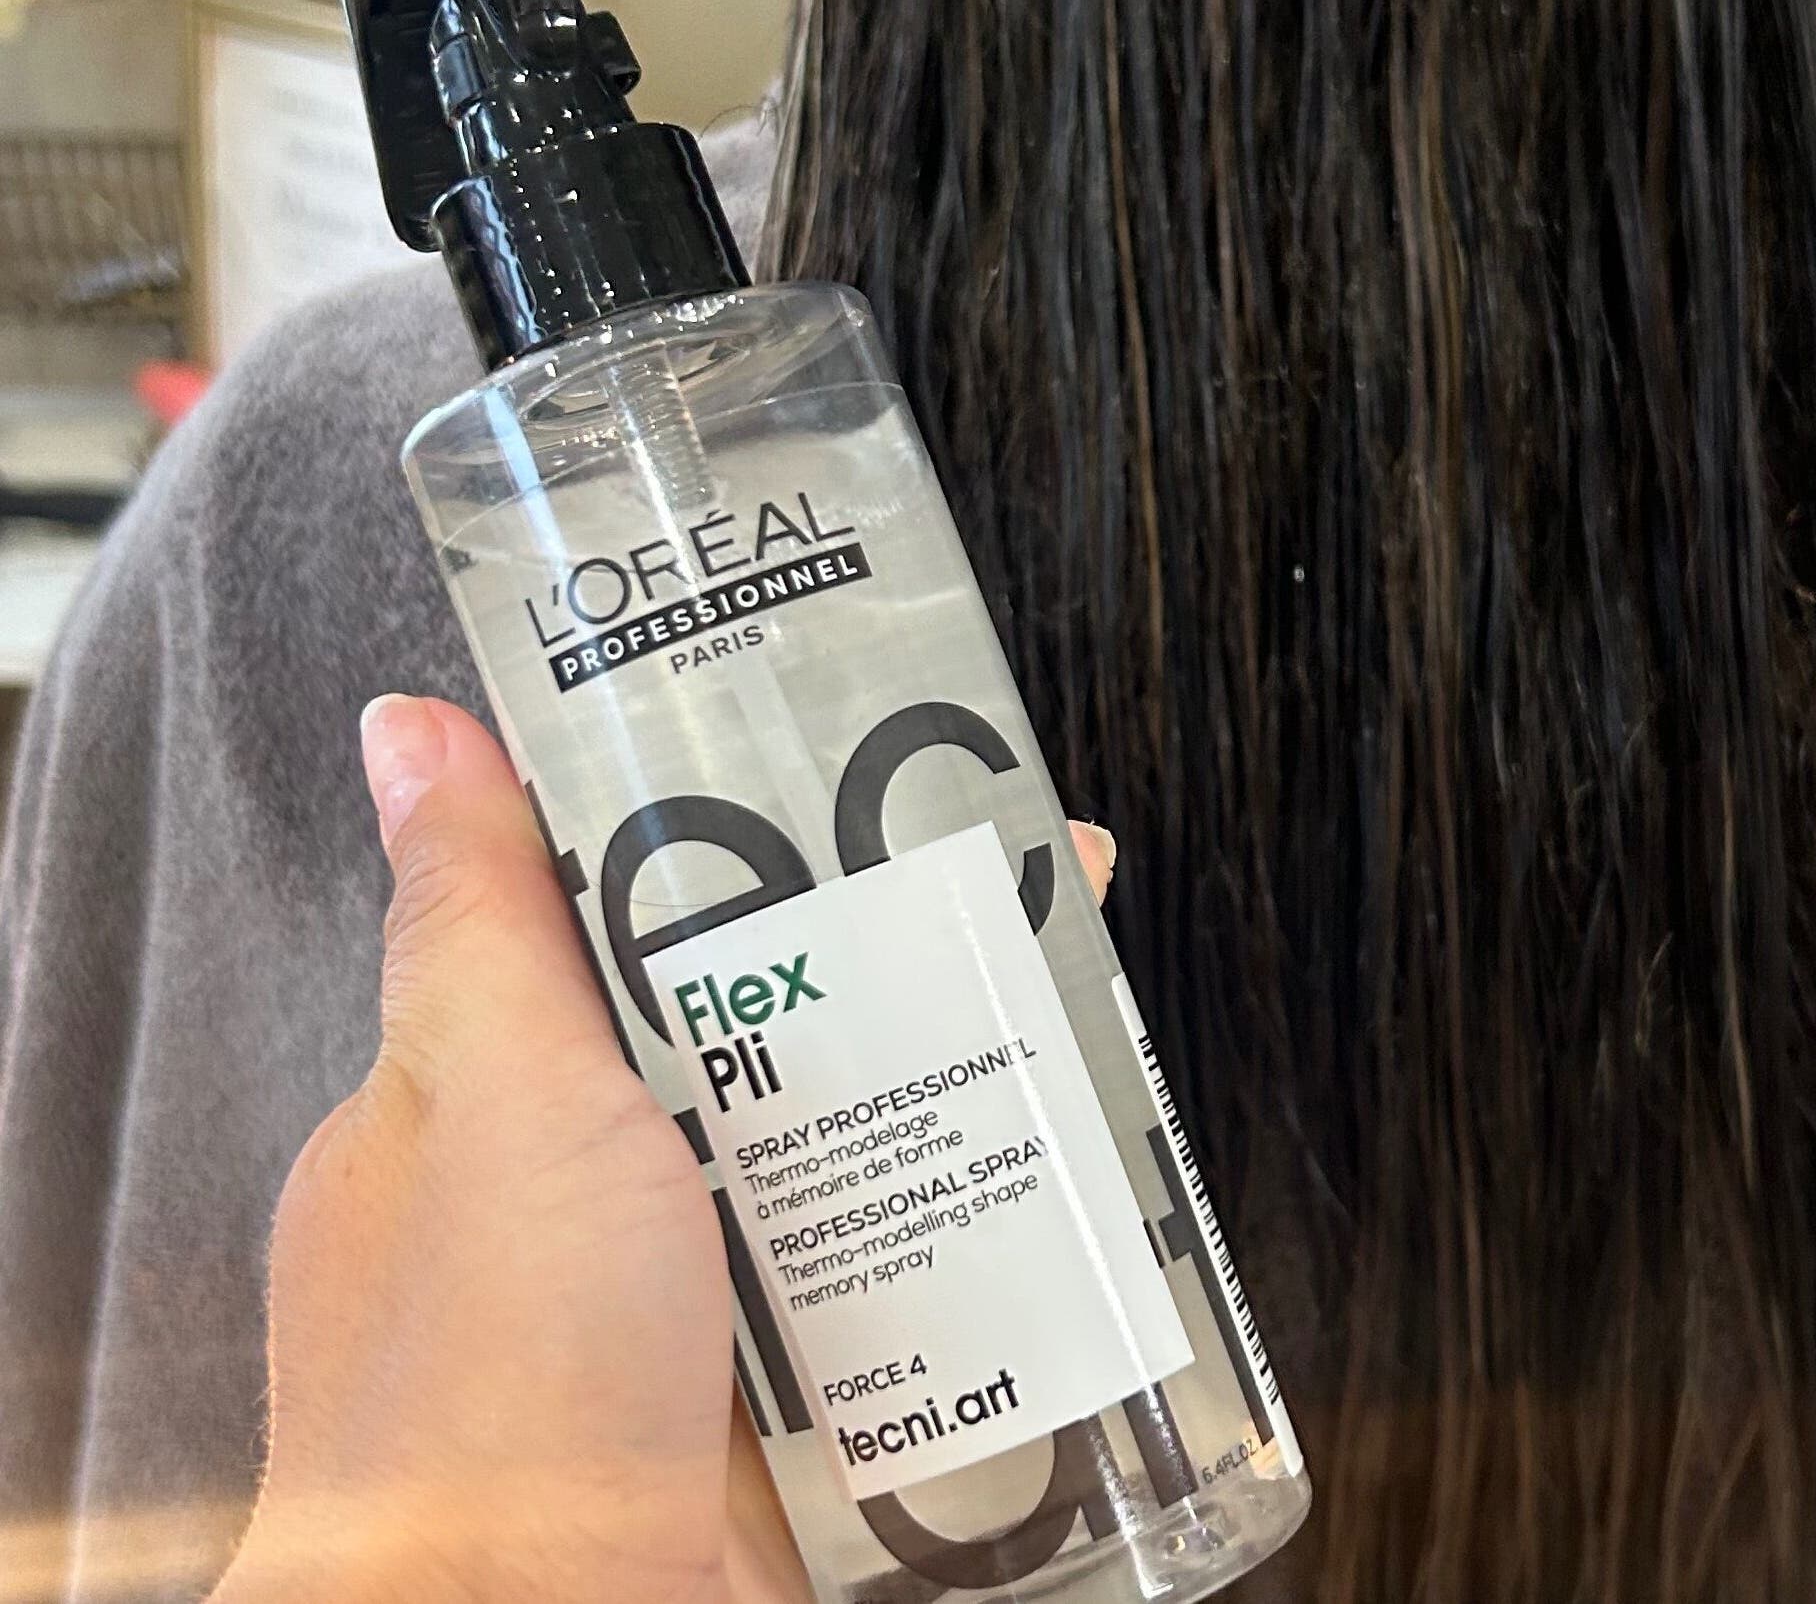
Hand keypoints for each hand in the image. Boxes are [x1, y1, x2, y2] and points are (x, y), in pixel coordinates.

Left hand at [210, 696, 1116, 1603]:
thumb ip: (475, 918)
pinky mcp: (790, 1407)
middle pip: (766, 1032)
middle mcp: (589, 1207)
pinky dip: (975, 1235)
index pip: (617, 923)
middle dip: (897, 956)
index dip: (744, 839)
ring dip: (956, 1091)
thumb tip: (411, 729)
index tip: (859, 767)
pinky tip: (1068, 1189)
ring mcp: (694, 1312)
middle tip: (1036, 883)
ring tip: (1082, 1012)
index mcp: (485, 1111)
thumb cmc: (487, 1387)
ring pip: (847, 1157)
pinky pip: (896, 1285)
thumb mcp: (491, 1100)